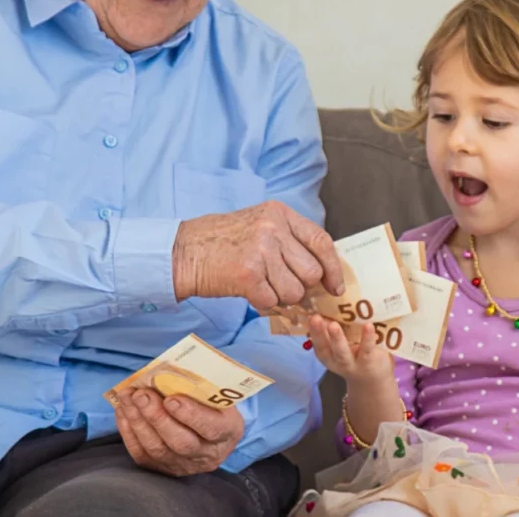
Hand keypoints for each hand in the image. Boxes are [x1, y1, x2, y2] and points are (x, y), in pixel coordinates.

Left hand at [114, 388, 244, 476]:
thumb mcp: (217, 393)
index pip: (211, 428)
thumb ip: (199, 384)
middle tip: (141, 395)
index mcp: (228, 431)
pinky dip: (128, 431)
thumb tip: (169, 368)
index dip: (190, 415)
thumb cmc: (212, 404)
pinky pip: (142, 454)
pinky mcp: (163, 468)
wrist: (210, 431)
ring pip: (157, 449)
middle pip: (180, 443)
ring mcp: (184, 465)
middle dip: (157, 417)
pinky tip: (123, 410)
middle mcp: (207, 454)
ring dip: (138, 421)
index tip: (171, 399)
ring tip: (127, 397)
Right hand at [172, 201, 343, 312]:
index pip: (321, 241)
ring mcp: (260, 250)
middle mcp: (273, 228)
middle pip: (311, 272)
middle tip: (286, 289)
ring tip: (262, 287)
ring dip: (281, 298)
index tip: (336, 287)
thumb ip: (289, 242)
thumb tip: (321, 274)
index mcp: (279, 213)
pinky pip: (272, 302)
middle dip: (303, 288)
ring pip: (294, 291)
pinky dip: (263, 304)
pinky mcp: (247, 274)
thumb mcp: (259, 225)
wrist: (183, 251)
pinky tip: (249, 293)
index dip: (333, 268)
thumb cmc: (221, 242)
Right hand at [307, 315, 394, 387]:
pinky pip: (367, 350)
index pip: (318, 343)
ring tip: (333, 325)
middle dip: (319, 334)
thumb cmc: (356, 356)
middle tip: (315, 318)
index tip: (310, 317)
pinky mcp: (370, 362)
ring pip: (342, 353)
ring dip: (337, 339)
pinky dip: (367, 338)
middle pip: (325, 349)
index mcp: (328, 354)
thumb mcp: (343, 346)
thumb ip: (335, 331)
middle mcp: (337, 361)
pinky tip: (368, 326)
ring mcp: (352, 363)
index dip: (313, 332)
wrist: (374, 381)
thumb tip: (328, 305)